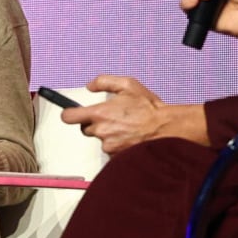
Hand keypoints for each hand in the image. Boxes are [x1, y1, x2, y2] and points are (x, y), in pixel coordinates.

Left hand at [62, 76, 205, 153]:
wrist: (168, 128)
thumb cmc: (149, 108)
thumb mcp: (127, 85)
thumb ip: (104, 81)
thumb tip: (90, 86)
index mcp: (99, 114)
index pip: (69, 117)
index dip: (69, 114)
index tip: (70, 113)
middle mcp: (101, 131)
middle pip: (86, 129)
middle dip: (95, 124)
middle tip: (112, 119)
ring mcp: (109, 146)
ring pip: (101, 140)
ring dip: (110, 135)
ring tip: (127, 128)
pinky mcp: (118, 156)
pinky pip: (112, 150)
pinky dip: (119, 145)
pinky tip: (130, 137)